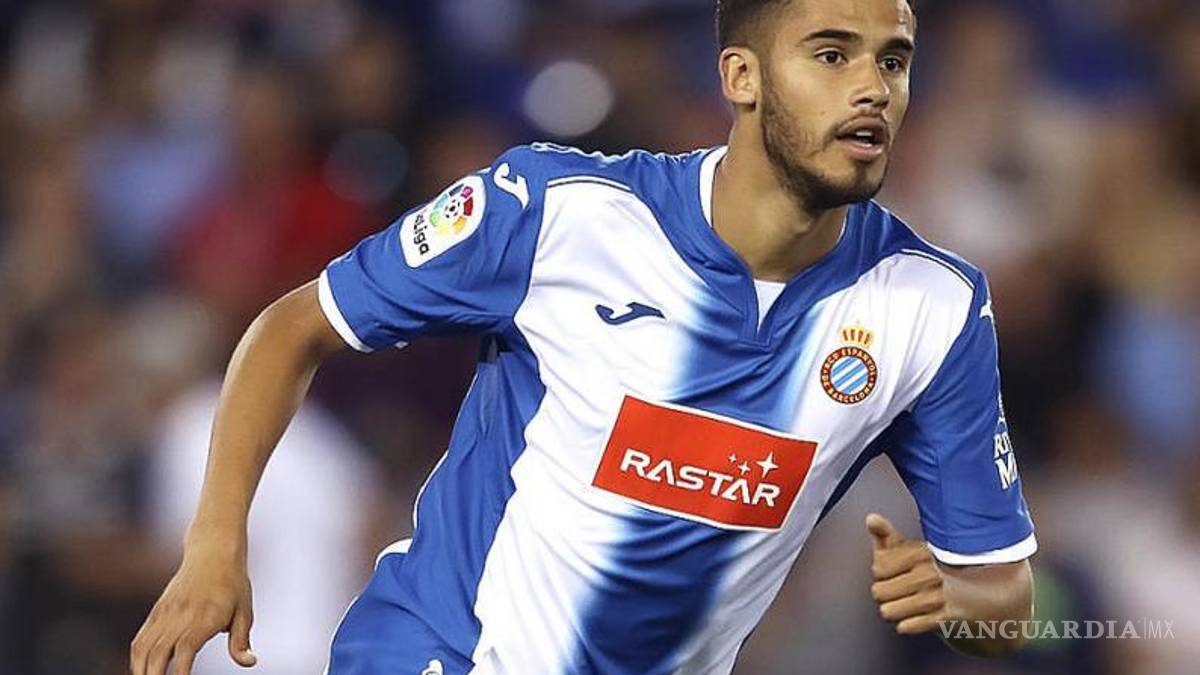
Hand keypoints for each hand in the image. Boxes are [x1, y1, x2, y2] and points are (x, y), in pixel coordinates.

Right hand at [130, 539, 256, 674]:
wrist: (212, 550)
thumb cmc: (233, 583)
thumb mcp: (244, 611)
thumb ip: (241, 641)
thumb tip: (249, 663)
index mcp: (206, 617)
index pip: (186, 649)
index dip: (180, 672)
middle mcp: (181, 615)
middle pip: (159, 653)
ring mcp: (166, 612)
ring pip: (144, 648)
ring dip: (141, 671)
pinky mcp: (157, 611)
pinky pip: (141, 638)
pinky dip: (138, 658)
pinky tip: (142, 671)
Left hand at [866, 513, 950, 634]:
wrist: (982, 595)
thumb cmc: (937, 570)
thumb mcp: (913, 549)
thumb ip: (887, 535)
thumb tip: (870, 518)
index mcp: (920, 552)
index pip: (877, 568)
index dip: (882, 574)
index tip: (894, 572)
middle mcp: (929, 572)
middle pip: (879, 592)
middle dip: (886, 594)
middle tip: (902, 590)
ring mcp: (937, 596)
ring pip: (888, 611)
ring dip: (895, 610)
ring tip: (909, 603)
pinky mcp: (944, 619)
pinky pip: (905, 626)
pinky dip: (908, 624)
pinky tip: (920, 615)